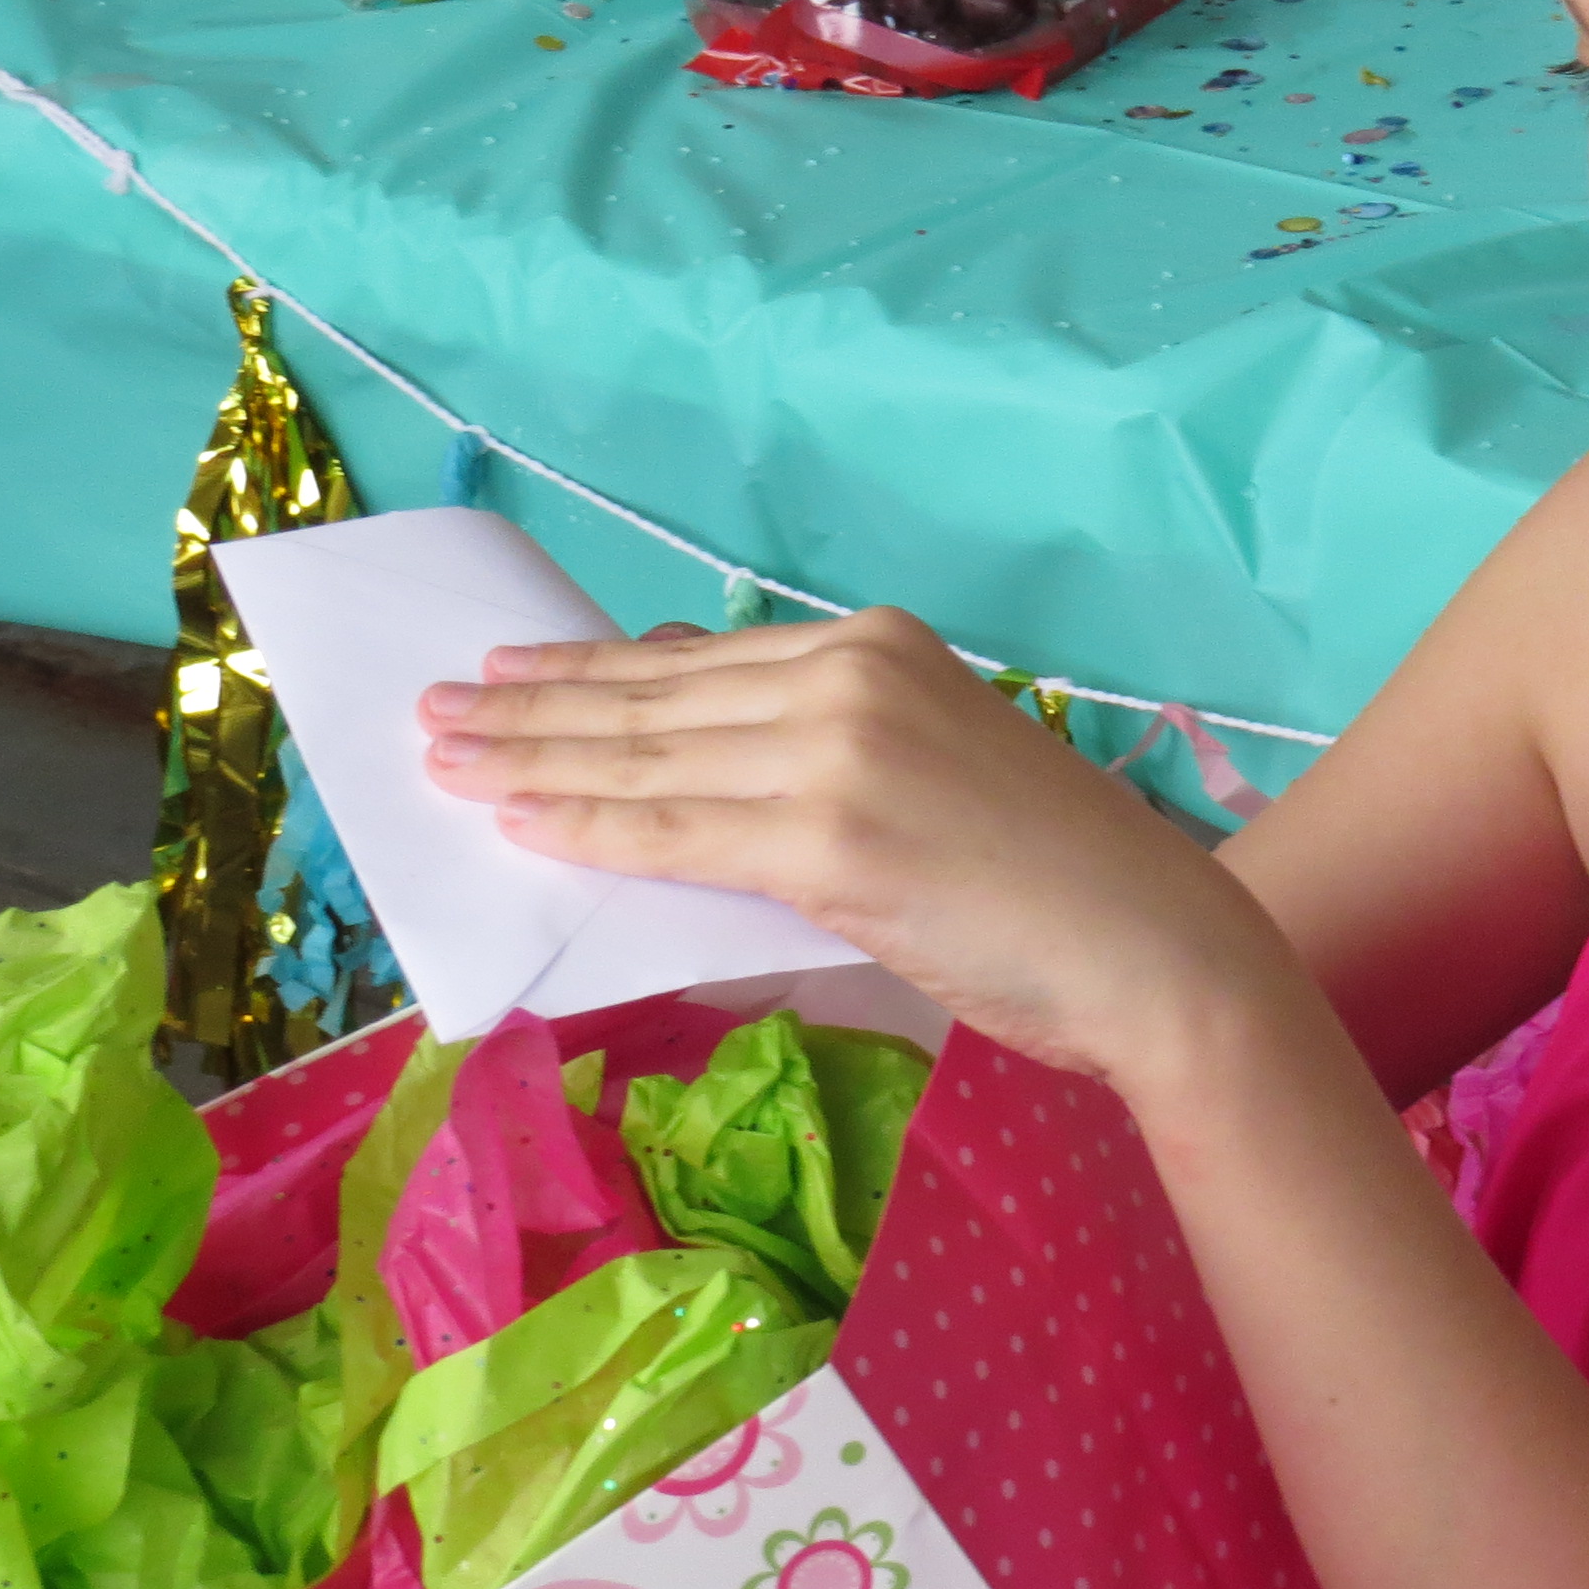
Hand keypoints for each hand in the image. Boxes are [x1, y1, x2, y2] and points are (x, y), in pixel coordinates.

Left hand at [417, 610, 1281, 1083]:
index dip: (590, 671)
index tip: (510, 672)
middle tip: (437, 709)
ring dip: (532, 761)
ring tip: (447, 759)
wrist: (1152, 943)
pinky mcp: (830, 834)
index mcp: (881, 645)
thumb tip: (690, 750)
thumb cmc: (1053, 882)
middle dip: (532, 706)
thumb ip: (818, 747)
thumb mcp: (931, 771)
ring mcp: (841, 748)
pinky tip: (520, 823)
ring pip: (648, 759)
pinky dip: (588, 828)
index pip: (699, 661)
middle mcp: (855, 673)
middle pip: (655, 697)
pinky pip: (676, 832)